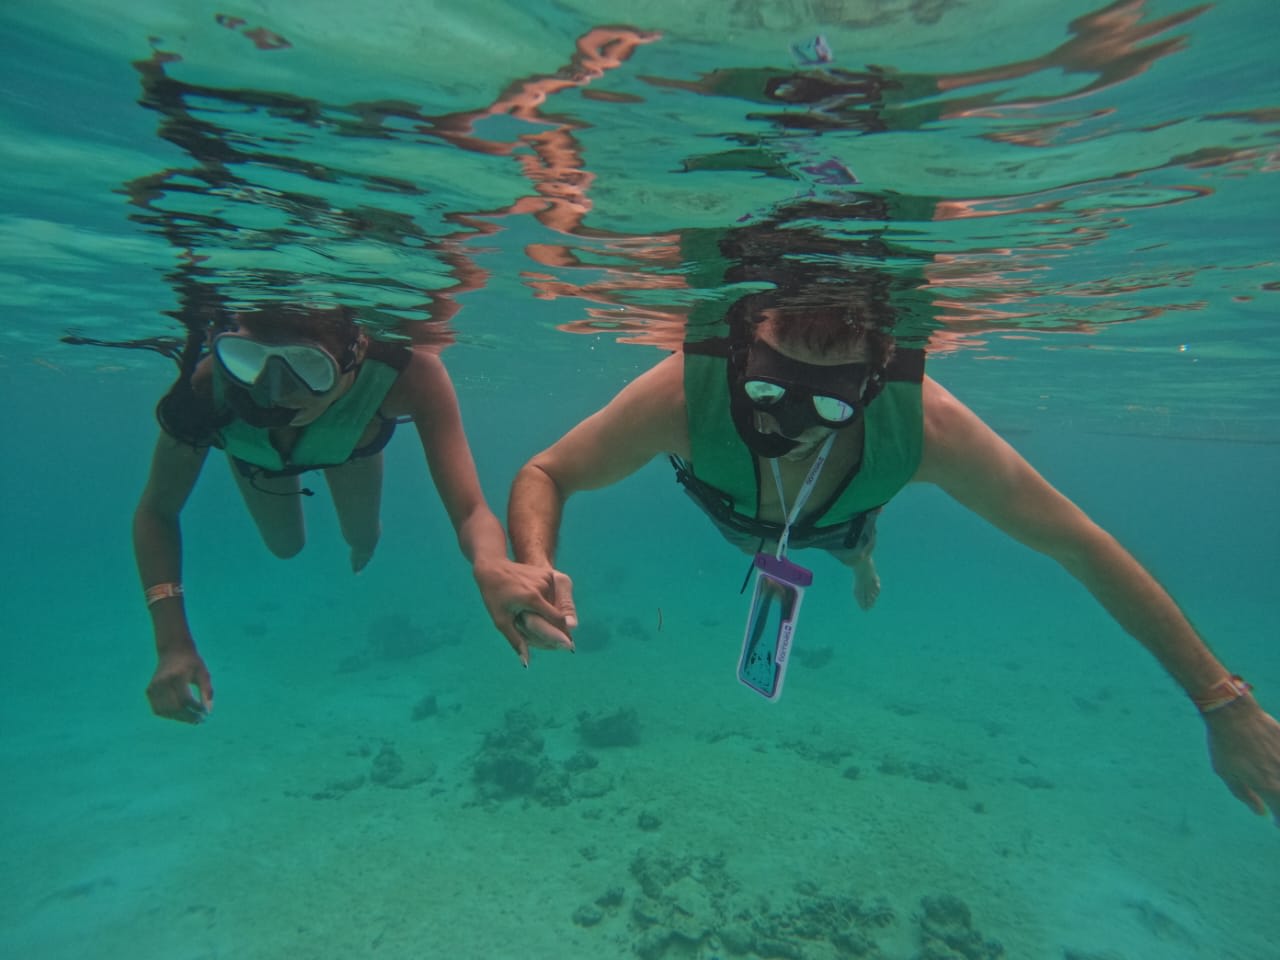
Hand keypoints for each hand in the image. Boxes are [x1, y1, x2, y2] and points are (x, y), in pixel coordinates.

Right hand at [146, 647, 213, 723]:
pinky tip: (181, 715)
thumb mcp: (203, 673)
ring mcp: (153, 687)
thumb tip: (208, 712)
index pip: (186, 699)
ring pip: (165, 711)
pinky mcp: (149, 691)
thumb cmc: (192, 663)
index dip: (196, 709)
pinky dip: (169, 715)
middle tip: (200, 720)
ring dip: (179, 718)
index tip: (206, 713)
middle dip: (189, 717)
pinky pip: (158, 709)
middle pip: (175, 707)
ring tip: (192, 719)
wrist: (173, 650)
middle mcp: (163, 682)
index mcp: (177, 675)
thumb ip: (207, 691)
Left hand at [473, 559, 576, 666]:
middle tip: (557, 640)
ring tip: (536, 617)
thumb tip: (526, 663)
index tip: (569, 647)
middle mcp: (543, 586)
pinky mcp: (548, 574)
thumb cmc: (494, 596)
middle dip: (556, 626)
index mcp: (532, 599)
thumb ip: (516, 641)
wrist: (493, 567)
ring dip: (552, 613)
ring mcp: (547, 578)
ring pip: (557, 604)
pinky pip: (553, 594)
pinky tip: (535, 603)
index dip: (564, 634)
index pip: (557, 620)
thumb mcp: (501, 621)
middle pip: (558, 613)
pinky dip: (549, 602)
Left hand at [1203, 697, 1279, 824]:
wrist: (1233, 714)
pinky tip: (1276, 766)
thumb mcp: (1227, 775)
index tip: (1276, 823)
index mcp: (1268, 787)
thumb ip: (1246, 796)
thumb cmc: (1225, 746)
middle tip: (1276, 808)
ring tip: (1273, 789)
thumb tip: (1261, 812)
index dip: (1279, 821)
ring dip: (1279, 788)